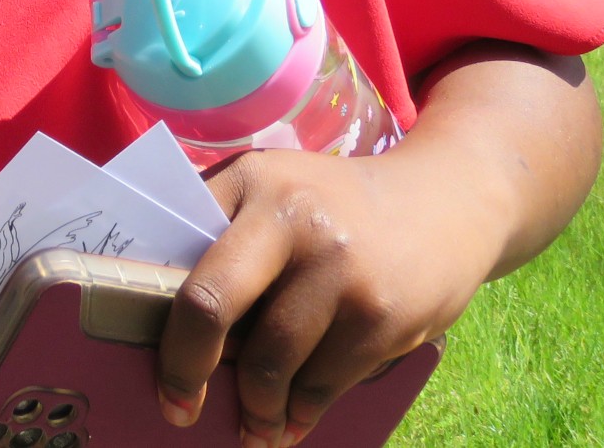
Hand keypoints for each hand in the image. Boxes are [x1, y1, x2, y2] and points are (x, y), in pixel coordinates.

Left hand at [156, 149, 495, 446]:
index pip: (186, 256)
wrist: (447, 202)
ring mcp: (340, 269)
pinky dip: (301, 411)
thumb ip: (222, 226)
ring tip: (253, 425)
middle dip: (187, 370)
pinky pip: (322, 382)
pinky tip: (292, 420)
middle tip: (179, 409)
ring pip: (270, 362)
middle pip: (212, 306)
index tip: (157, 369)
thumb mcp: (276, 187)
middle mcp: (292, 218)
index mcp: (253, 181)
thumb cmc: (335, 205)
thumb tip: (161, 307)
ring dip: (256, 407)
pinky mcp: (381, 315)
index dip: (162, 323)